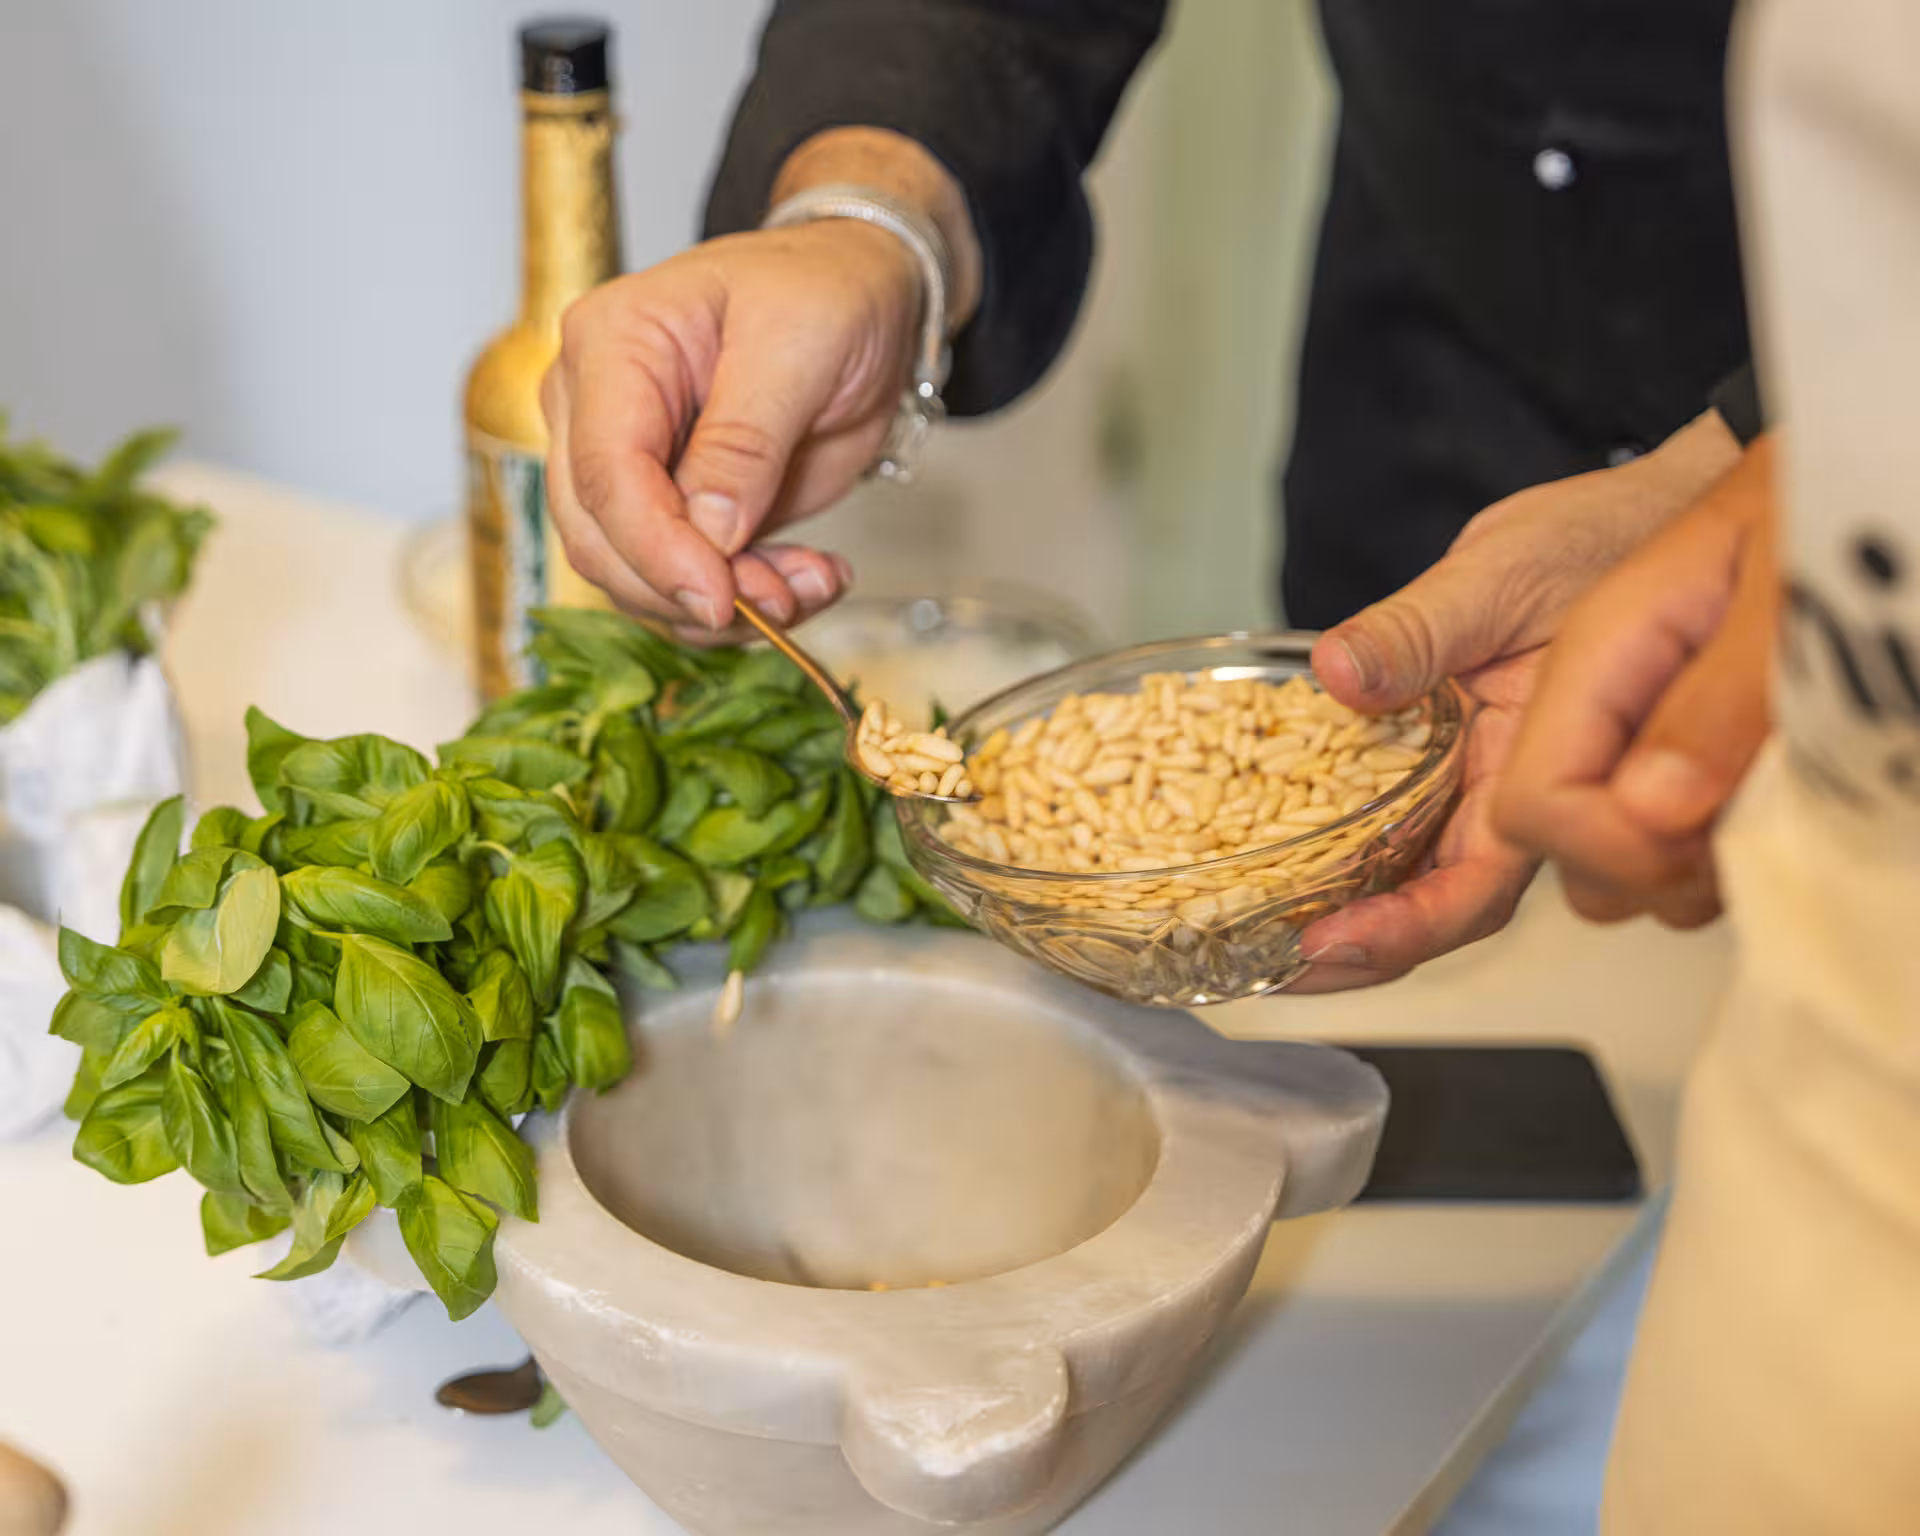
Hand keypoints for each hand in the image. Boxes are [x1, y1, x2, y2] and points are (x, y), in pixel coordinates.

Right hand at [542, 127, 983, 642]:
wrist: (859, 299)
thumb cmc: (824, 291)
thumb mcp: (799, 344)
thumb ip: (747, 439)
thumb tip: (710, 531)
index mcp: (611, 345)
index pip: (602, 471)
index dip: (656, 548)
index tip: (719, 598)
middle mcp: (598, 409)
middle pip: (598, 537)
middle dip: (686, 588)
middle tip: (780, 600)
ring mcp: (630, 465)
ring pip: (635, 575)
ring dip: (724, 607)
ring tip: (812, 582)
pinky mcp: (674, 510)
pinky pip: (684, 581)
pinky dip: (745, 602)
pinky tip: (808, 579)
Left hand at [1287, 410, 1744, 990]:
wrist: (1639, 518)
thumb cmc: (1605, 541)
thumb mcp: (1501, 573)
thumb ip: (1421, 627)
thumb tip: (1340, 671)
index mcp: (1542, 772)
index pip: (1477, 887)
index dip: (1405, 930)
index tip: (1330, 941)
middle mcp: (1513, 796)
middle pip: (1436, 908)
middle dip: (1354, 952)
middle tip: (1264, 965)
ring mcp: (1481, 784)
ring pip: (1414, 878)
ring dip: (1339, 916)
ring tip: (1252, 936)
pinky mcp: (1452, 761)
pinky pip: (1396, 824)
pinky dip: (1338, 854)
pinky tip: (1276, 864)